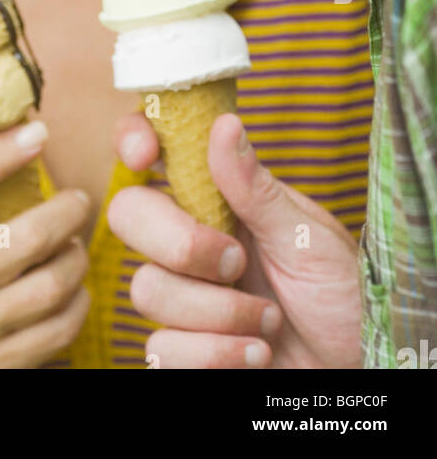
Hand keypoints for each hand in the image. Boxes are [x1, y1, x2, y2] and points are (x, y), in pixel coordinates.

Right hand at [0, 121, 90, 367]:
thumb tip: (28, 136)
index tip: (36, 134)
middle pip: (23, 239)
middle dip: (65, 213)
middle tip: (77, 201)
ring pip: (50, 286)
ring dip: (75, 259)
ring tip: (73, 247)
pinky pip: (59, 329)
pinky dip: (78, 303)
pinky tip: (72, 289)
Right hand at [107, 112, 361, 368]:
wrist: (358, 363)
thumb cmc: (342, 294)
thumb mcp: (307, 237)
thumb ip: (257, 188)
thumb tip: (224, 124)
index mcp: (216, 198)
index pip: (153, 152)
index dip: (132, 140)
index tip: (144, 156)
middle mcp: (189, 240)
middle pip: (128, 215)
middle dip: (179, 243)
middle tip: (236, 262)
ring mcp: (183, 294)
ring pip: (146, 288)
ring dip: (218, 312)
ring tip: (269, 321)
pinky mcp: (184, 348)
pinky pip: (161, 349)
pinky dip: (215, 354)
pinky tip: (256, 353)